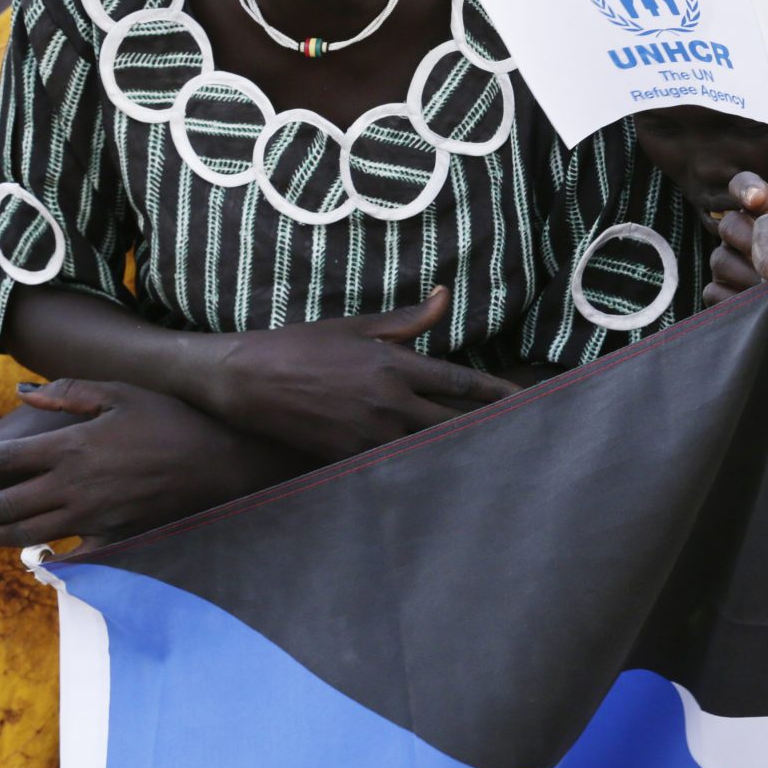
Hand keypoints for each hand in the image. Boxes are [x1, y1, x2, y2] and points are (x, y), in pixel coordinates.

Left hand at [0, 380, 307, 548]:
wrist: (219, 461)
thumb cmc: (172, 419)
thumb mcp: (120, 392)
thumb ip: (68, 394)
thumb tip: (22, 392)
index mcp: (69, 447)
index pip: (4, 459)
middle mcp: (71, 486)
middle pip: (4, 504)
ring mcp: (90, 517)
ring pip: (25, 534)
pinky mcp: (112, 536)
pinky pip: (69, 554)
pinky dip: (45, 558)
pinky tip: (34, 556)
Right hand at [202, 286, 518, 461]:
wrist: (246, 380)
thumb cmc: (302, 346)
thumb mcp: (357, 326)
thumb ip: (408, 320)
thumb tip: (444, 295)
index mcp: (395, 366)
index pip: (460, 383)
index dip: (495, 394)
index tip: (521, 400)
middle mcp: (388, 403)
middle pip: (453, 423)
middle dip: (485, 429)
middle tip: (516, 435)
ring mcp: (368, 434)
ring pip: (427, 448)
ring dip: (454, 450)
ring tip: (486, 457)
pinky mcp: (347, 457)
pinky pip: (394, 465)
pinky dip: (417, 465)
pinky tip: (434, 471)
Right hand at [705, 177, 767, 305]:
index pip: (750, 190)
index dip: (747, 188)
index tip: (756, 199)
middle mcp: (756, 237)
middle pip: (733, 225)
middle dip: (766, 251)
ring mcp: (739, 267)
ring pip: (721, 258)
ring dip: (751, 277)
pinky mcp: (730, 298)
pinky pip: (715, 292)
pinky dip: (736, 301)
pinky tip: (766, 310)